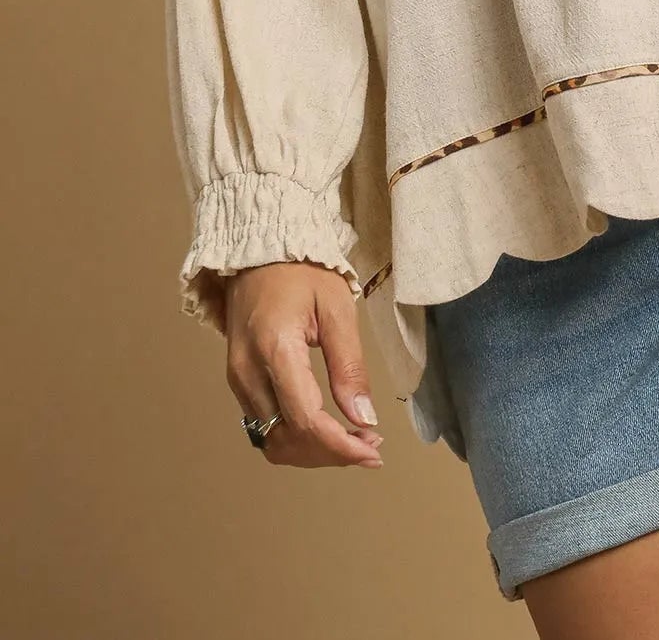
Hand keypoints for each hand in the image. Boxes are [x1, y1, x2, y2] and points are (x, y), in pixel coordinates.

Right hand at [224, 262, 384, 468]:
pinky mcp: (239, 382)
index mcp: (275, 349)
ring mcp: (238, 380)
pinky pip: (266, 426)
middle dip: (332, 452)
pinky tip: (326, 429)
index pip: (306, 419)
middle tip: (371, 444)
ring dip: (314, 450)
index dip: (341, 445)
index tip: (373, 451)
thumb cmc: (301, 272)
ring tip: (353, 439)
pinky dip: (297, 437)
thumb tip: (363, 418)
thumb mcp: (337, 309)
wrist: (258, 253)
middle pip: (288, 438)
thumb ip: (349, 366)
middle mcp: (248, 372)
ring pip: (273, 441)